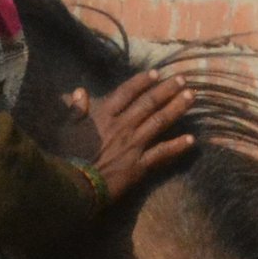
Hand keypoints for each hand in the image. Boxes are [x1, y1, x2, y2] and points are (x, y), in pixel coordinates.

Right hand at [67, 70, 195, 203]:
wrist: (75, 186)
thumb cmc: (66, 158)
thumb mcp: (66, 129)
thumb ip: (75, 109)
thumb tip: (80, 91)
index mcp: (104, 116)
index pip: (126, 93)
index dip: (142, 81)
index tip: (157, 73)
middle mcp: (123, 126)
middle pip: (148, 104)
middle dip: (167, 90)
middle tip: (183, 80)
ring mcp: (133, 145)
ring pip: (159, 123)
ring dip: (176, 109)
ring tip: (191, 97)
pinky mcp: (139, 166)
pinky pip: (161, 154)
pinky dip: (176, 147)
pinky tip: (191, 140)